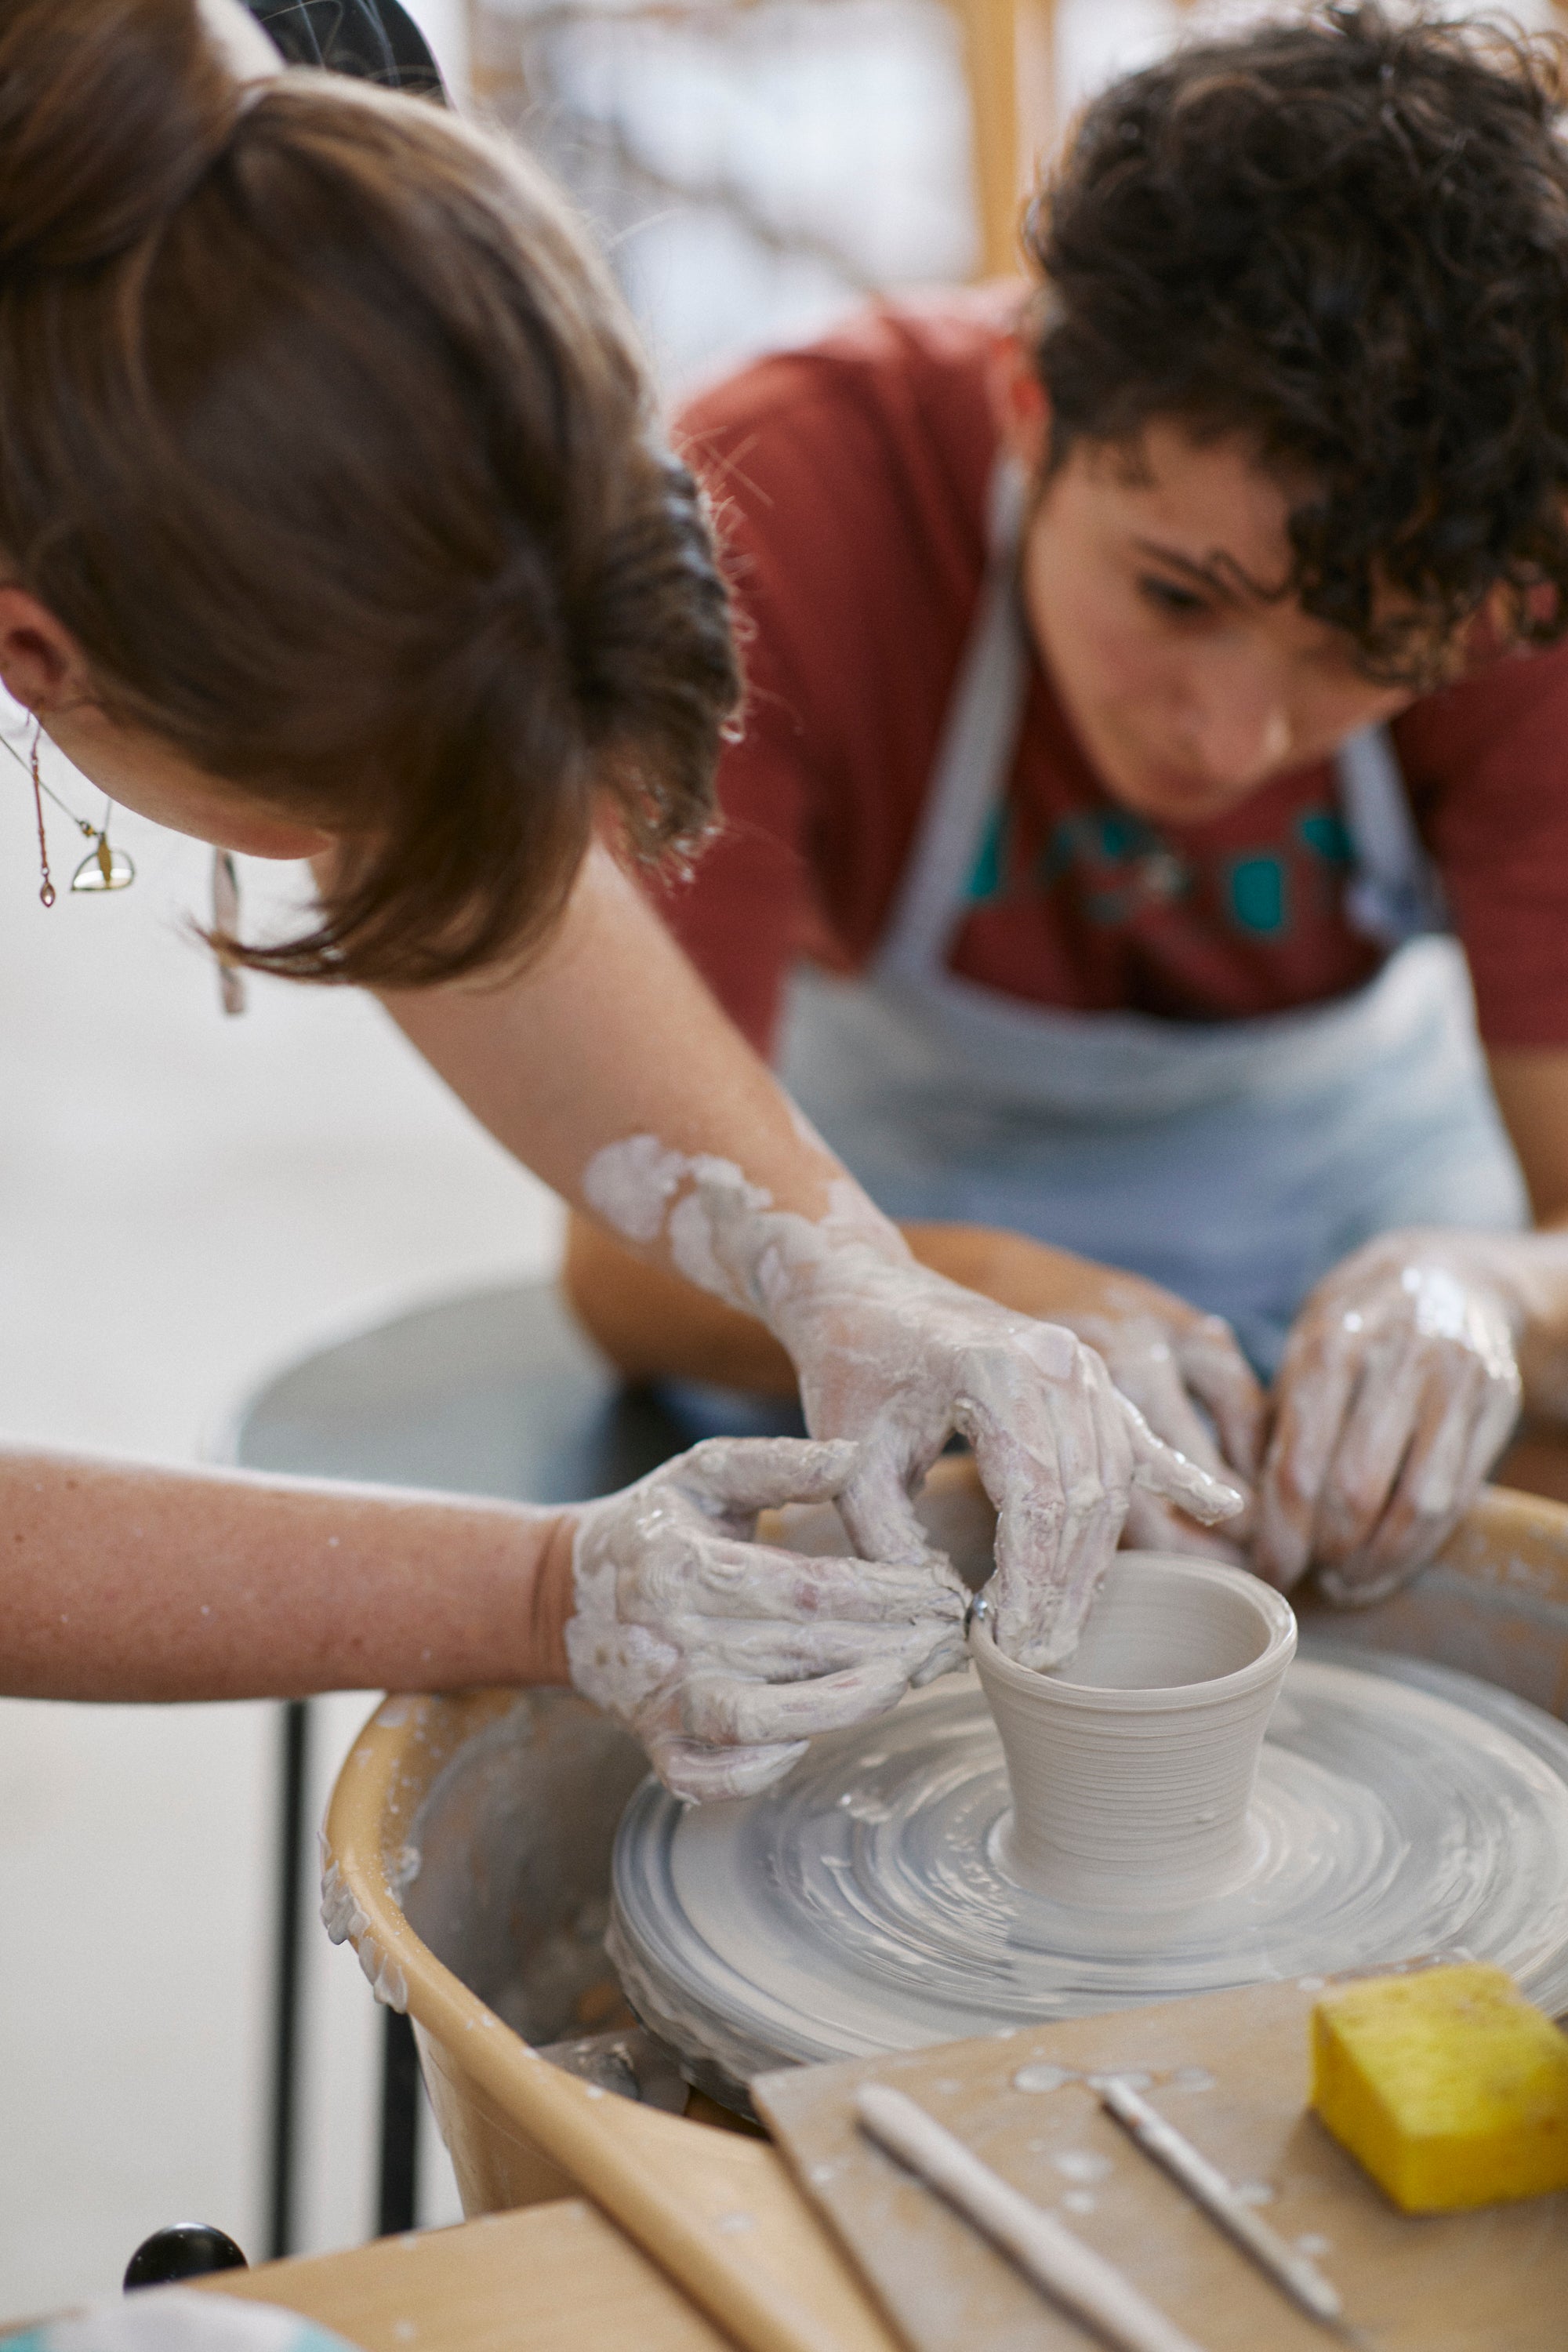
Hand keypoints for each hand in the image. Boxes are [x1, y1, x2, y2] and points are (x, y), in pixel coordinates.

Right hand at [564, 1436, 966, 1800]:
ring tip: (905, 1681)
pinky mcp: (655, 1745)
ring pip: (762, 1718)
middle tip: (953, 1640)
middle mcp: (673, 1636)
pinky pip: (710, 1775)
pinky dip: (760, 1769)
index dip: (888, 1591)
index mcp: (688, 1564)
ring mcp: (662, 1698)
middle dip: (891, 1646)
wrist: (562, 1594)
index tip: (944, 1589)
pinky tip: (810, 1739)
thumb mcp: (704, 1474)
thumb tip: (856, 1457)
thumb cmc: (654, 1525)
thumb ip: (779, 1464)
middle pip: (802, 1650)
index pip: (811, 1586)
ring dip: (843, 1705)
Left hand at [761, 1244, 1244, 1670]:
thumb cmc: (852, 1368)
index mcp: (993, 1372)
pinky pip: (1137, 1433)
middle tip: (1043, 1653)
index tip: (1012, 1642)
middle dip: (1066, 1585)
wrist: (864, 1286)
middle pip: (1084, 1495)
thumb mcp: (850, 1457)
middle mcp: (1053, 1361)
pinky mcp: (1085, 1370)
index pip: (1034, 1497)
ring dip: (1098, 1557)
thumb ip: (887, 1538)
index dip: (1029, 1579)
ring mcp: (1078, 1363)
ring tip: (1072, 1624)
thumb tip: (945, 1615)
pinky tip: (1220, 1508)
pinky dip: (1178, 1475)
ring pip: (1113, 1477)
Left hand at [1255, 1234, 1522, 1601]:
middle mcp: (1397, 1357)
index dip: (1280, 1533)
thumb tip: (1247, 1514)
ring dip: (1376, 1560)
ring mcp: (1455, 1379)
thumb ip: (1276, 1419)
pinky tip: (1386, 1565)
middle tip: (1302, 1577)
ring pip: (1416, 1503)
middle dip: (1324, 1550)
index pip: (1299, 1463)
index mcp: (1329, 1343)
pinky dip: (1419, 1547)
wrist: (1449, 1273)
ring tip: (1344, 1582)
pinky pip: (1459, 1497)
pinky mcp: (1496, 1401)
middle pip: (1355, 1490)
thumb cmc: (1354, 1324)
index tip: (1265, 1569)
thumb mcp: (1300, 1347)